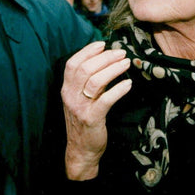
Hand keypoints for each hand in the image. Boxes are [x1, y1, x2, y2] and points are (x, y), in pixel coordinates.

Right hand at [61, 41, 131, 180]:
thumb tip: (104, 60)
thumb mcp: (80, 99)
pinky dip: (119, 89)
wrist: (81, 150)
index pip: (73, 63)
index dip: (87, 51)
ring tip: (126, 64)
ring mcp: (80, 107)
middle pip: (85, 68)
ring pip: (95, 81)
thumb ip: (87, 81)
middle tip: (121, 53)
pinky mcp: (92, 118)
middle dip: (105, 57)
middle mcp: (70, 96)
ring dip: (113, 69)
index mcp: (66, 89)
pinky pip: (106, 99)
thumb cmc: (83, 120)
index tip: (103, 44)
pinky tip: (128, 84)